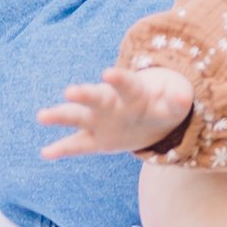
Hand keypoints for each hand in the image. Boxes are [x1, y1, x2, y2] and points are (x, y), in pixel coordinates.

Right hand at [39, 62, 193, 158]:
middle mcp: (112, 103)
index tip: (108, 73)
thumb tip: (184, 97)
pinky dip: (62, 149)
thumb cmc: (162, 105)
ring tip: (42, 115)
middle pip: (97, 97)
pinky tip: (45, 152)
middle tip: (70, 91)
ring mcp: (101, 120)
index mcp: (134, 91)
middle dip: (85, 94)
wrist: (152, 116)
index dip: (119, 79)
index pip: (127, 84)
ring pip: (79, 116)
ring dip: (62, 115)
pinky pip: (77, 144)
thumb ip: (177, 100)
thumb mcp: (174, 103)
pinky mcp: (96, 139)